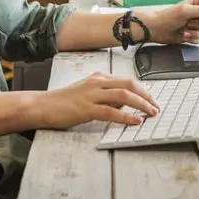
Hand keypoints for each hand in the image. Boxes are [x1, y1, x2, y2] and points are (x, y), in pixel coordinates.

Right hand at [36, 72, 159, 127]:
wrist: (43, 106)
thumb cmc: (64, 102)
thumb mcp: (87, 93)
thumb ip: (105, 95)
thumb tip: (124, 103)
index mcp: (99, 78)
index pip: (127, 81)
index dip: (143, 90)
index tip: (152, 100)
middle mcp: (97, 83)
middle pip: (129, 85)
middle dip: (146, 96)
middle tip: (156, 107)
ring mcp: (92, 95)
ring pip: (124, 96)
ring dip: (141, 105)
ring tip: (151, 113)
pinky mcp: (87, 108)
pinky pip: (111, 112)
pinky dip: (126, 116)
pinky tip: (136, 121)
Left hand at [146, 0, 198, 43]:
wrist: (156, 30)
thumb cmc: (167, 17)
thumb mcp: (185, 11)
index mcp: (197, 3)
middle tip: (194, 24)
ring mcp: (196, 24)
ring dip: (196, 33)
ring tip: (185, 30)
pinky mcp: (193, 34)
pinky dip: (192, 39)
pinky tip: (184, 35)